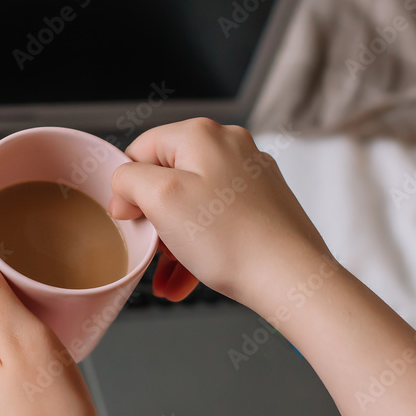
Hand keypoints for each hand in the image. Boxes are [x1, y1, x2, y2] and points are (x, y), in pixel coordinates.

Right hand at [111, 119, 415, 415]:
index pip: (141, 150)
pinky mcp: (263, 204)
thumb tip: (124, 185)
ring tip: (166, 277)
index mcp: (201, 135)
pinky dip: (198, 247)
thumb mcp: (159, 199)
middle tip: (150, 250)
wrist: (291, 279)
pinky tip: (186, 280)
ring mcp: (250, 175)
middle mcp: (229, 146)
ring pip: (192, 204)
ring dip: (172, 241)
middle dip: (152, 219)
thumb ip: (128, 179)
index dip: (127, 187)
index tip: (128, 220)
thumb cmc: (230, 239)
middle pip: (168, 177)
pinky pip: (217, 221)